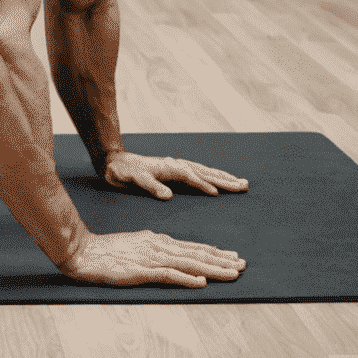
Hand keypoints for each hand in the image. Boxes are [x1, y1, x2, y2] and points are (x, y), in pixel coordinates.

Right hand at [60, 229, 245, 288]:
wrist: (82, 251)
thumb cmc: (107, 251)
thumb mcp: (136, 246)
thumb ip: (156, 252)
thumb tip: (176, 260)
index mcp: (156, 240)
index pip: (191, 247)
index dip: (214, 253)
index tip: (232, 257)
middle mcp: (157, 246)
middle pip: (195, 254)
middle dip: (221, 260)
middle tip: (243, 264)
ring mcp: (150, 258)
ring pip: (188, 263)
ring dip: (212, 269)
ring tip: (233, 273)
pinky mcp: (141, 270)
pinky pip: (168, 275)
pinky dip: (186, 278)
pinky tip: (200, 282)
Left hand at [102, 151, 248, 200]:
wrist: (114, 162)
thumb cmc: (123, 172)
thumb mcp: (133, 179)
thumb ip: (150, 186)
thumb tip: (168, 195)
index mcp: (167, 167)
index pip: (189, 175)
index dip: (202, 184)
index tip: (217, 193)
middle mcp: (175, 165)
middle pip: (203, 171)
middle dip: (223, 179)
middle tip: (243, 186)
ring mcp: (176, 166)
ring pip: (204, 171)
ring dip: (223, 177)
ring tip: (241, 182)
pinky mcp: (176, 170)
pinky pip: (199, 172)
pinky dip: (212, 176)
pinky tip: (221, 179)